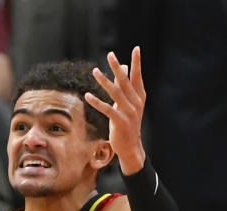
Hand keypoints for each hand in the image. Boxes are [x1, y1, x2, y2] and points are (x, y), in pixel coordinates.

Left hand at [85, 48, 145, 174]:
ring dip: (104, 81)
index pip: (138, 76)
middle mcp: (136, 102)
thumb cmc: (127, 123)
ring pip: (115, 93)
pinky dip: (96, 102)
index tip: (136, 48)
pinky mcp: (120, 121)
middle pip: (126, 81)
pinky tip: (87, 96)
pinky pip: (107, 109)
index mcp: (139, 97)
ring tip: (95, 71)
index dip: (137, 63)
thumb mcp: (128, 103)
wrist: (131, 146)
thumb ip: (125, 86)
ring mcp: (129, 112)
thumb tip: (123, 67)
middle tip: (110, 54)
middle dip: (117, 67)